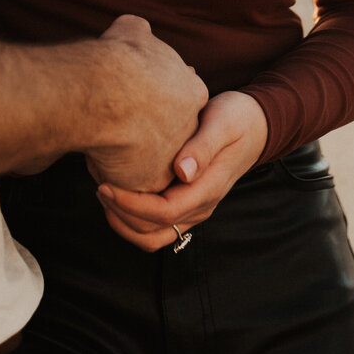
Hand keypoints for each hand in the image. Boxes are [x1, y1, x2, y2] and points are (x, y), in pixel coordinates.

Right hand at [84, 15, 208, 193]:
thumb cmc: (119, 60)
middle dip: (145, 131)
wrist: (111, 93)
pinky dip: (114, 173)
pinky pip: (132, 183)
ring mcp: (174, 156)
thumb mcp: (131, 30)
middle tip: (117, 126)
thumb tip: (134, 27)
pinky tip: (97, 159)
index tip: (131, 96)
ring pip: (149, 159)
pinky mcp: (155, 182)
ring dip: (128, 155)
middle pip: (167, 132)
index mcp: (191, 90)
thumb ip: (136, 32)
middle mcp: (189, 125)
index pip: (178, 98)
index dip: (152, 97)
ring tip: (102, 145)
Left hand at [94, 89, 268, 252]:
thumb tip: (183, 172)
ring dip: (124, 222)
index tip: (105, 183)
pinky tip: (119, 190)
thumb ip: (203, 147)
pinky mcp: (186, 204)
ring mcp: (194, 209)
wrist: (254, 125)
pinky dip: (132, 217)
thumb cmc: (236, 118)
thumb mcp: (222, 123)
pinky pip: (156, 226)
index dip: (130, 204)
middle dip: (120, 214)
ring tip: (104, 190)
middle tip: (98, 183)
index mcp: (208, 189)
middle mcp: (200, 206)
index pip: (163, 213)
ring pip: (152, 236)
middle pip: (152, 232)